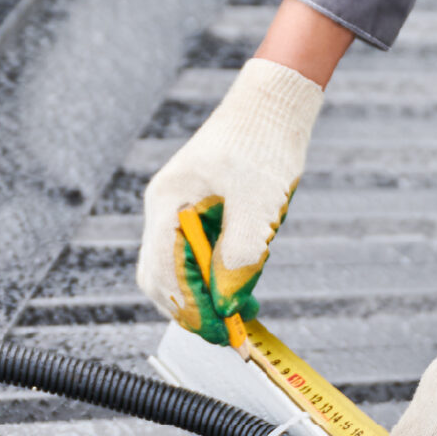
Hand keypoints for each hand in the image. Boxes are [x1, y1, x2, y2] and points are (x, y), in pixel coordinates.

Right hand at [136, 55, 322, 340]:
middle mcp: (165, 210)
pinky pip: (197, 256)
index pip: (163, 274)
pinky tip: (245, 282)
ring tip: (246, 309)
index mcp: (167, 205)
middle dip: (195, 309)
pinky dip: (216, 277)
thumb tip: (229, 301)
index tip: (224, 332)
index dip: (191, 309)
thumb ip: (241, 254)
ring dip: (208, 295)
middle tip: (233, 331)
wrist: (274, 104)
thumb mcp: (258, 204)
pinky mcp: (199, 213)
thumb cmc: (263, 142)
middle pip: (162, 279)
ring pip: (179, 271)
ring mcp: (179, 211)